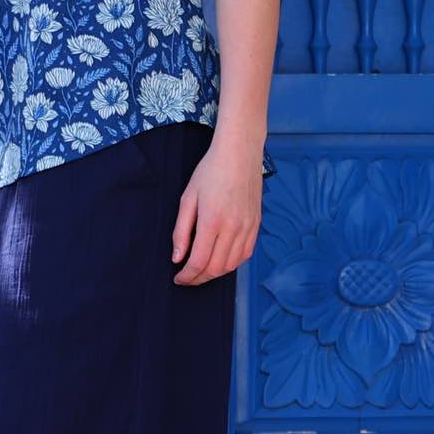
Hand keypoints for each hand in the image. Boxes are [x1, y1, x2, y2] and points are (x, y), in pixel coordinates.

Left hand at [170, 137, 262, 284]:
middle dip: (199, 278)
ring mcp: (248, 228)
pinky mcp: (256, 225)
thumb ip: (181, 231)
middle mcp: (233, 228)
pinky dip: (231, 264)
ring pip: (232, 265)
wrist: (239, 154)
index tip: (179, 279)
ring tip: (201, 271)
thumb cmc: (210, 172)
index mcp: (213, 221)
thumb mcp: (188, 198)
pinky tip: (220, 261)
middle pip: (216, 268)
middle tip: (187, 278)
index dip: (187, 276)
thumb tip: (177, 257)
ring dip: (215, 273)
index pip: (199, 261)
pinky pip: (245, 254)